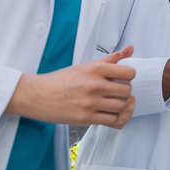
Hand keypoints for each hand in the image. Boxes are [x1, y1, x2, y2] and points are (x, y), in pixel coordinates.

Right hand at [6, 45, 136, 127]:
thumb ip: (111, 58)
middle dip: (125, 92)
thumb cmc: (61, 80)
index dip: (128, 77)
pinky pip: (113, 121)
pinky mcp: (86, 118)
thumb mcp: (86, 65)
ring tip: (113, 102)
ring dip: (121, 106)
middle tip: (116, 92)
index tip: (122, 79)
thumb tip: (131, 48)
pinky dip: (117, 118)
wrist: (38, 95)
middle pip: (127, 91)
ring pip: (121, 106)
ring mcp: (90, 103)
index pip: (129, 73)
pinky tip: (110, 113)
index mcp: (95, 69)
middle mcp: (94, 85)